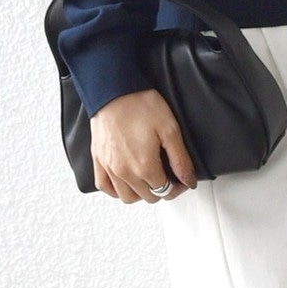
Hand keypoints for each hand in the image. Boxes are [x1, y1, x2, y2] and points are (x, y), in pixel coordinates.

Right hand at [89, 88, 197, 203]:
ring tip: (149, 179)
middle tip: (169, 176)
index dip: (178, 187)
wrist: (113, 90)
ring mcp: (109, 168)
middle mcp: (124, 172)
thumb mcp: (169, 129)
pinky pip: (105, 187)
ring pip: (127, 197)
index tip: (182, 178)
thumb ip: (180, 159)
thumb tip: (188, 180)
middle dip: (162, 190)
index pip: (166, 191)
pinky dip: (116, 190)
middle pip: (148, 196)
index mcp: (144, 166)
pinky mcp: (98, 160)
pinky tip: (126, 181)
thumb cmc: (139, 105)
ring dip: (140, 193)